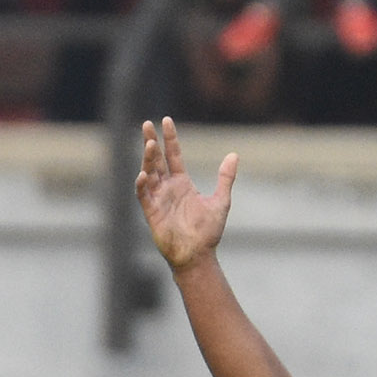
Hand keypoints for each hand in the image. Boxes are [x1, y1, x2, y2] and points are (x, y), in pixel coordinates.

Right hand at [137, 118, 235, 271]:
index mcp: (182, 184)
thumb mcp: (221, 201)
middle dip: (151, 142)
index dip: (170, 139)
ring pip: (150, 174)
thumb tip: (234, 155)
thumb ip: (225, 178)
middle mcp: (168, 188)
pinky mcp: (152, 213)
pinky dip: (142, 186)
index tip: (166, 120)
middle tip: (147, 124)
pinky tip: (143, 175)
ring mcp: (159, 199)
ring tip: (150, 143)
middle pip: (157, 160)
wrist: (199, 255)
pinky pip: (144, 196)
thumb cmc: (208, 232)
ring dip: (148, 159)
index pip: (174, 156)